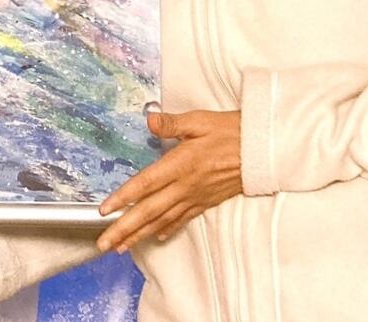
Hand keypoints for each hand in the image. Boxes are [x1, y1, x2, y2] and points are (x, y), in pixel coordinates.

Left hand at [96, 109, 242, 252]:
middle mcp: (185, 185)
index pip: (145, 184)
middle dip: (125, 229)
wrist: (264, 151)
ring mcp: (196, 196)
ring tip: (120, 247)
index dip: (123, 198)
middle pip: (149, 210)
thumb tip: (150, 120)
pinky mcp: (207, 201)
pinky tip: (155, 236)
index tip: (104, 211)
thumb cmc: (231, 132)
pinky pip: (183, 219)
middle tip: (103, 243)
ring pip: (162, 220)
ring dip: (140, 234)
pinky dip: (167, 228)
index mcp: (179, 164)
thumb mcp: (200, 120)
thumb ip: (172, 123)